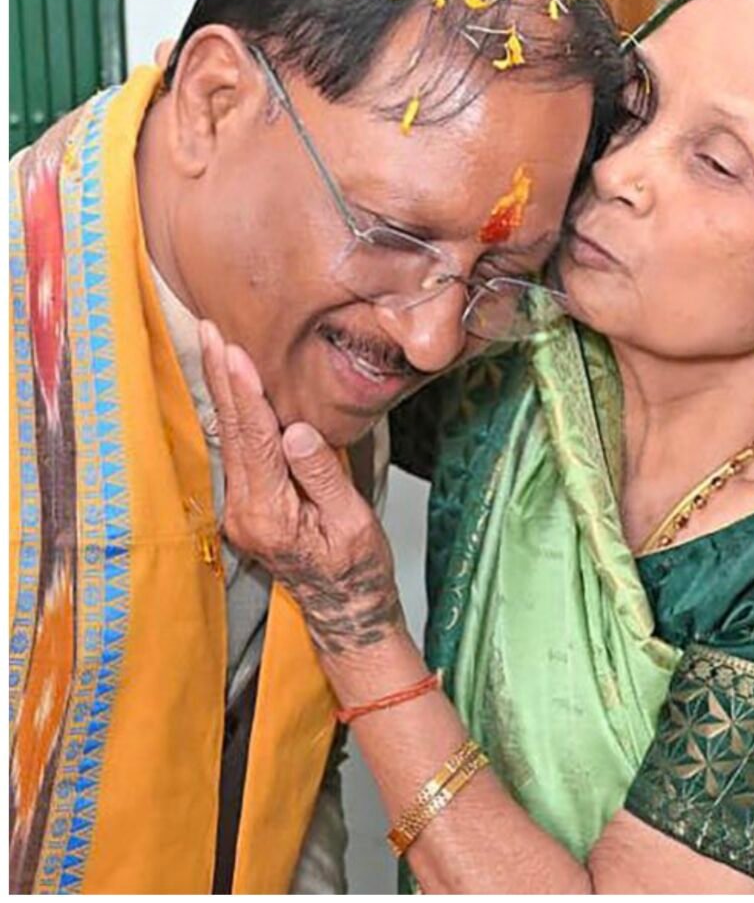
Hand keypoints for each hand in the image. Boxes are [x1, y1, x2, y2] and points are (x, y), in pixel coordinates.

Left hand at [198, 320, 404, 656]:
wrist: (345, 609)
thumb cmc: (358, 568)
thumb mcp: (353, 522)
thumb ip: (323, 475)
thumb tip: (296, 431)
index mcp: (270, 515)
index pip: (255, 442)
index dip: (245, 394)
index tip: (235, 352)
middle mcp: (244, 511)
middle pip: (232, 433)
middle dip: (222, 378)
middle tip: (211, 329)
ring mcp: (240, 509)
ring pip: (230, 438)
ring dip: (224, 389)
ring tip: (216, 344)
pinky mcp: (247, 504)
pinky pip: (238, 450)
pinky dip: (235, 411)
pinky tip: (232, 384)